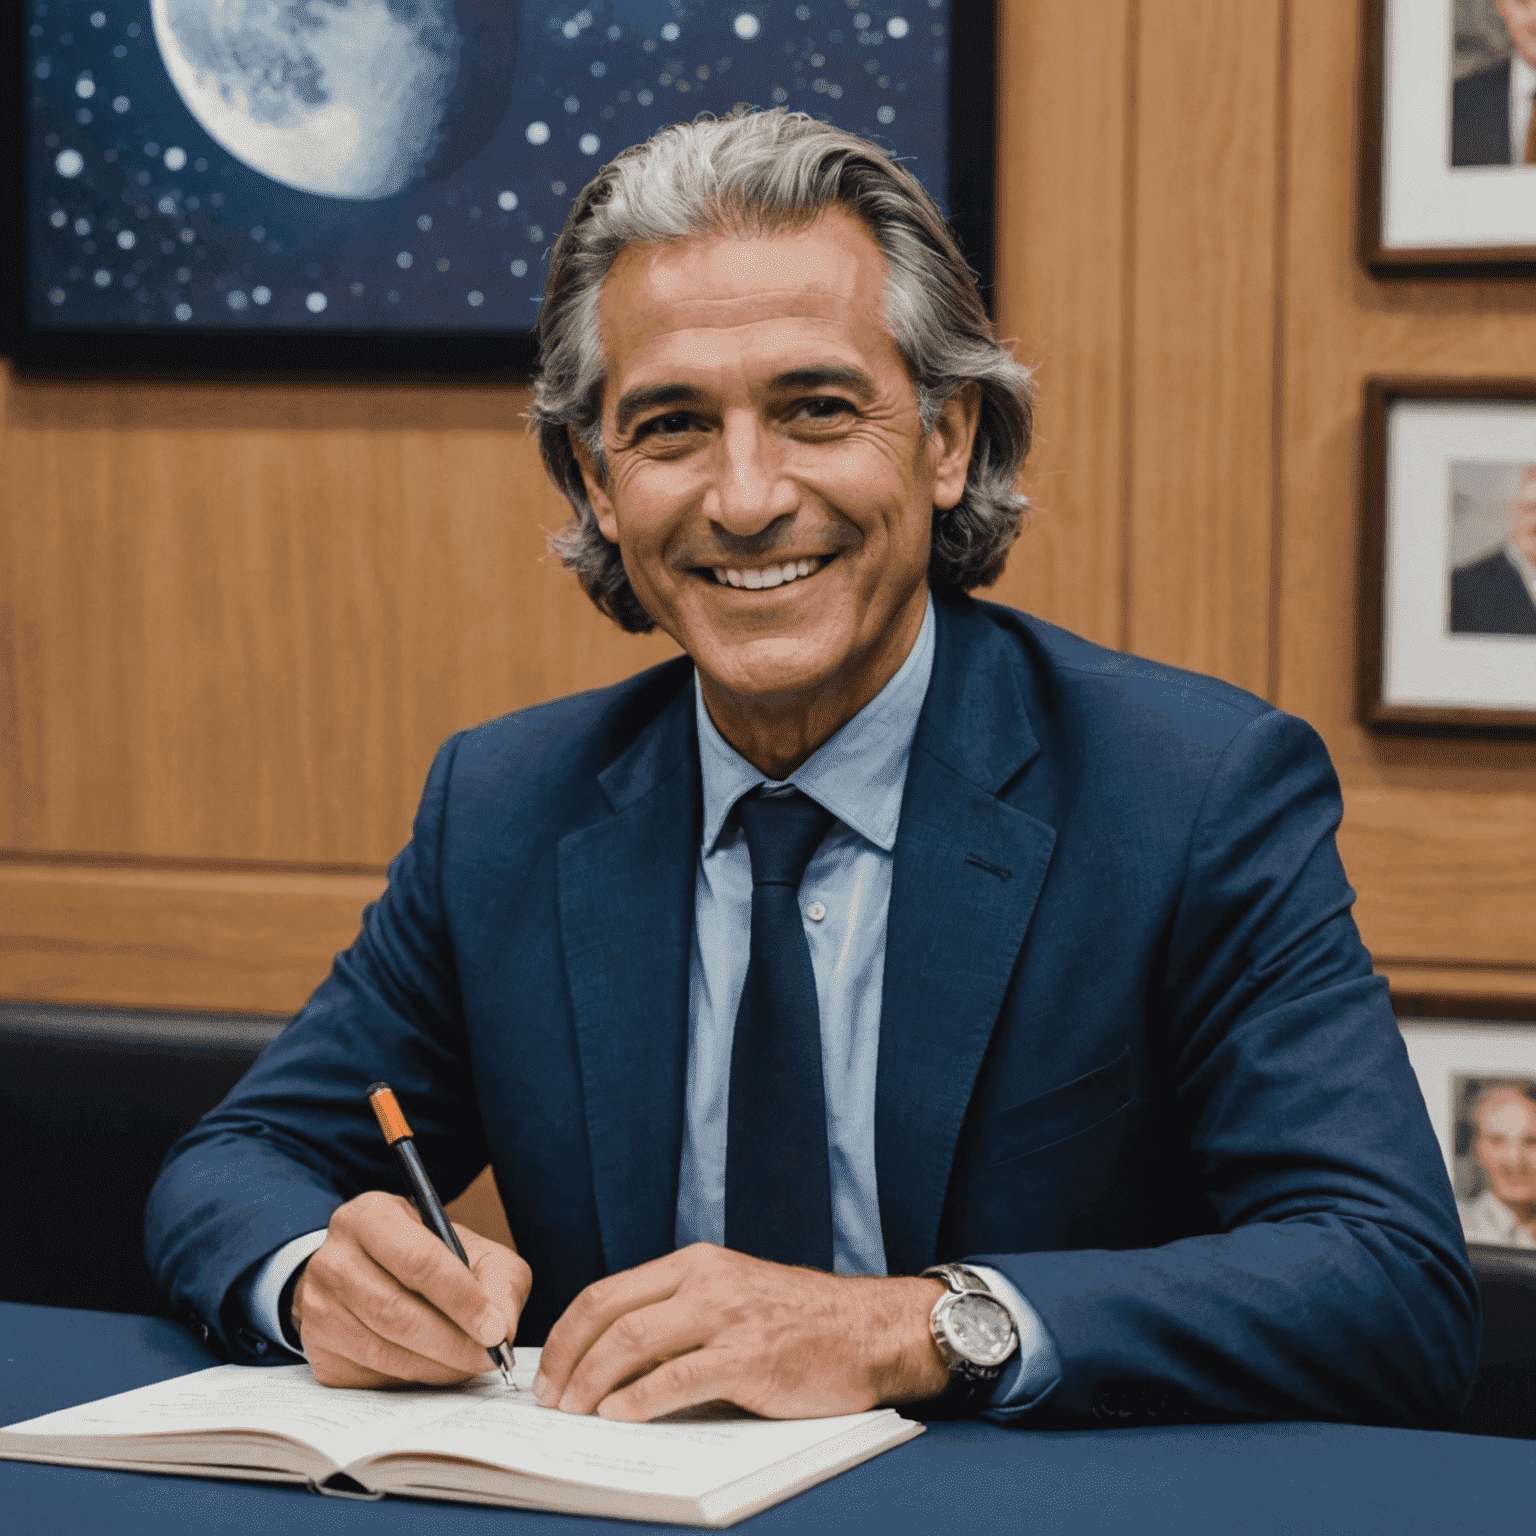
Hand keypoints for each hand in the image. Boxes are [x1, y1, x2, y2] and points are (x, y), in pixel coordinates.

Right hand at [292, 1190, 530, 1387]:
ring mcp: (317, 1306)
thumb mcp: (470, 1249)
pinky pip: (370, 1374)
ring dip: (436, 1366)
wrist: (368, 1270)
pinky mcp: (317, 1349)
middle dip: (452, 1342)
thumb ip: (497, 1280)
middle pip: (396, 1312)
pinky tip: (434, 1366)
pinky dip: (411, 1378)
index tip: (494, 1329)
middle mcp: (333, 1259)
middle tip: (488, 1356)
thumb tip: (501, 1328)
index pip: (418, 1261)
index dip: (461, 1299)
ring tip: (468, 1364)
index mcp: (370, 1216)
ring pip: (383, 1350)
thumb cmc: (427, 1257)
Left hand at [534, 1242, 948, 1420]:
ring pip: (634, 1342)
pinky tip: (619, 1416)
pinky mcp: (750, 1357)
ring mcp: (728, 1317)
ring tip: (576, 1413)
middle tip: (551, 1400)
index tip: (549, 1369)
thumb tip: (613, 1363)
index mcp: (696, 1264)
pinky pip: (676, 1378)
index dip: (567, 1333)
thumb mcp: (733, 1299)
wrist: (870, 1330)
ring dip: (592, 1382)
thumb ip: (681, 1319)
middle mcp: (707, 1281)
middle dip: (568, 1360)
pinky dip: (637, 1400)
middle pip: (611, 1314)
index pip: (608, 1291)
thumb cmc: (801, 1322)